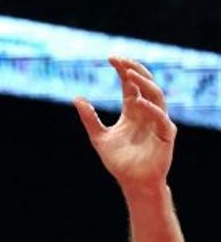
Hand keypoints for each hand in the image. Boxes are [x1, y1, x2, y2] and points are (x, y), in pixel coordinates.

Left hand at [74, 57, 175, 193]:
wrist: (132, 183)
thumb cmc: (118, 162)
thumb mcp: (99, 137)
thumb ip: (89, 118)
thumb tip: (76, 98)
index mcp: (132, 111)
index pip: (130, 84)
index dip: (123, 70)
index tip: (111, 58)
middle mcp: (147, 113)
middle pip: (146, 84)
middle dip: (135, 69)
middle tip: (122, 60)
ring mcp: (158, 123)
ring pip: (157, 96)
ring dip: (144, 83)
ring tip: (129, 73)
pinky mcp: (165, 136)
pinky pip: (162, 119)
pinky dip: (151, 109)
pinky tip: (138, 101)